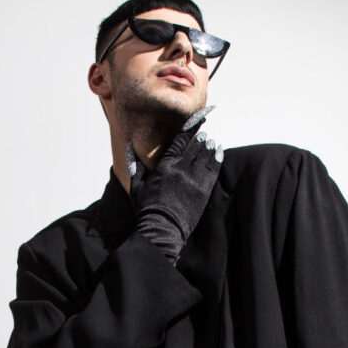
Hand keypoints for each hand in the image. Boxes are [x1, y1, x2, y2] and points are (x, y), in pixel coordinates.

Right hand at [127, 107, 222, 264]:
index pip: (182, 139)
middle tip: (203, 133)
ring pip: (206, 155)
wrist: (161, 231)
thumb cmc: (146, 210)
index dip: (193, 126)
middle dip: (200, 137)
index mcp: (165, 166)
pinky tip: (218, 151)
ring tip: (210, 142)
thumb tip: (129, 148)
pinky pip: (213, 169)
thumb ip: (135, 166)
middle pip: (196, 146)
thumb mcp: (136, 187)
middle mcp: (181, 170)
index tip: (202, 115)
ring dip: (209, 146)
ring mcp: (194, 180)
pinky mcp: (203, 191)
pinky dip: (216, 158)